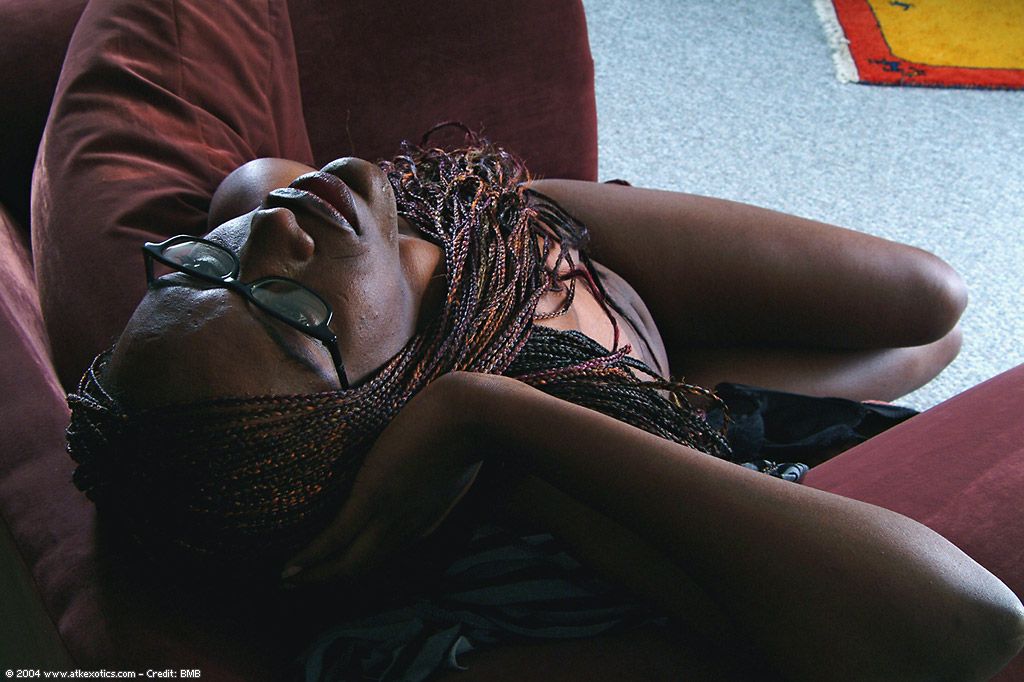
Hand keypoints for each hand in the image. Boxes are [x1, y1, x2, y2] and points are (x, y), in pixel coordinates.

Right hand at [281, 372, 484, 585]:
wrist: (476, 414)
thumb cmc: (471, 425)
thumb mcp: (456, 458)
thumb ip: (439, 472)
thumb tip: (424, 468)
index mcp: (427, 519)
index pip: (389, 549)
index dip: (361, 560)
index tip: (337, 564)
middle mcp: (409, 527)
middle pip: (366, 566)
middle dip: (332, 580)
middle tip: (299, 585)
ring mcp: (391, 514)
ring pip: (350, 562)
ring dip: (317, 576)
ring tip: (288, 582)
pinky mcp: (374, 497)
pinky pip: (337, 538)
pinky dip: (313, 557)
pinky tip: (291, 568)